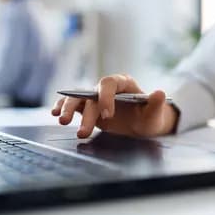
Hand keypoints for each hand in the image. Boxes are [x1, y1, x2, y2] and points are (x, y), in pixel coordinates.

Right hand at [51, 74, 178, 138]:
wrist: (144, 126)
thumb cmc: (150, 118)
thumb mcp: (155, 114)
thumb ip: (156, 104)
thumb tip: (159, 92)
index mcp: (123, 83)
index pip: (109, 83)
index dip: (105, 97)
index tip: (107, 115)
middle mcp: (107, 88)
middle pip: (90, 93)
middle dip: (86, 112)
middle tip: (84, 131)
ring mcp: (95, 97)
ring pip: (77, 97)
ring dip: (68, 108)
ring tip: (62, 121)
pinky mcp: (87, 108)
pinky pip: (72, 105)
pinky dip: (62, 107)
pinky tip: (55, 114)